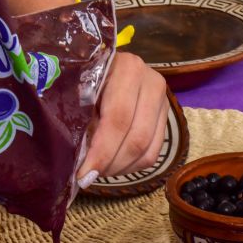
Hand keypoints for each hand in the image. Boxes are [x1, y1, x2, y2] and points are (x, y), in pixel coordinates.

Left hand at [77, 52, 168, 184]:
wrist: (107, 64)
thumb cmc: (84, 75)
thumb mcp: (77, 89)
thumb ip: (78, 118)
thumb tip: (76, 160)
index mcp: (128, 69)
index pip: (118, 119)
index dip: (102, 151)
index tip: (83, 174)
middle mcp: (152, 82)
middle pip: (136, 138)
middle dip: (110, 164)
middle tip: (88, 178)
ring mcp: (163, 101)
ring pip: (147, 151)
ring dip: (120, 168)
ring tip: (98, 172)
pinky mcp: (165, 117)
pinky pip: (153, 153)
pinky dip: (132, 166)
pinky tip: (113, 166)